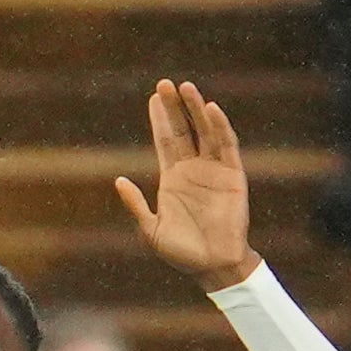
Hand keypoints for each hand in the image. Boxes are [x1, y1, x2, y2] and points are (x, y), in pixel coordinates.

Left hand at [114, 79, 257, 290]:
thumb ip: (136, 205)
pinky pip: (226, 145)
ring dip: (196, 108)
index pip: (166, 141)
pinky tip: (211, 108)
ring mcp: (214, 169)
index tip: (153, 98)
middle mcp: (193, 168)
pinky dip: (220, 126)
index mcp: (173, 178)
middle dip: (174, 107)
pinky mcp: (233, 175)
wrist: (212, 266)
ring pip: (205, 131)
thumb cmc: (182, 253)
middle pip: (184, 129)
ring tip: (185, 87)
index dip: (160, 119)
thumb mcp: (150, 229)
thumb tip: (118, 180)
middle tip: (164, 83)